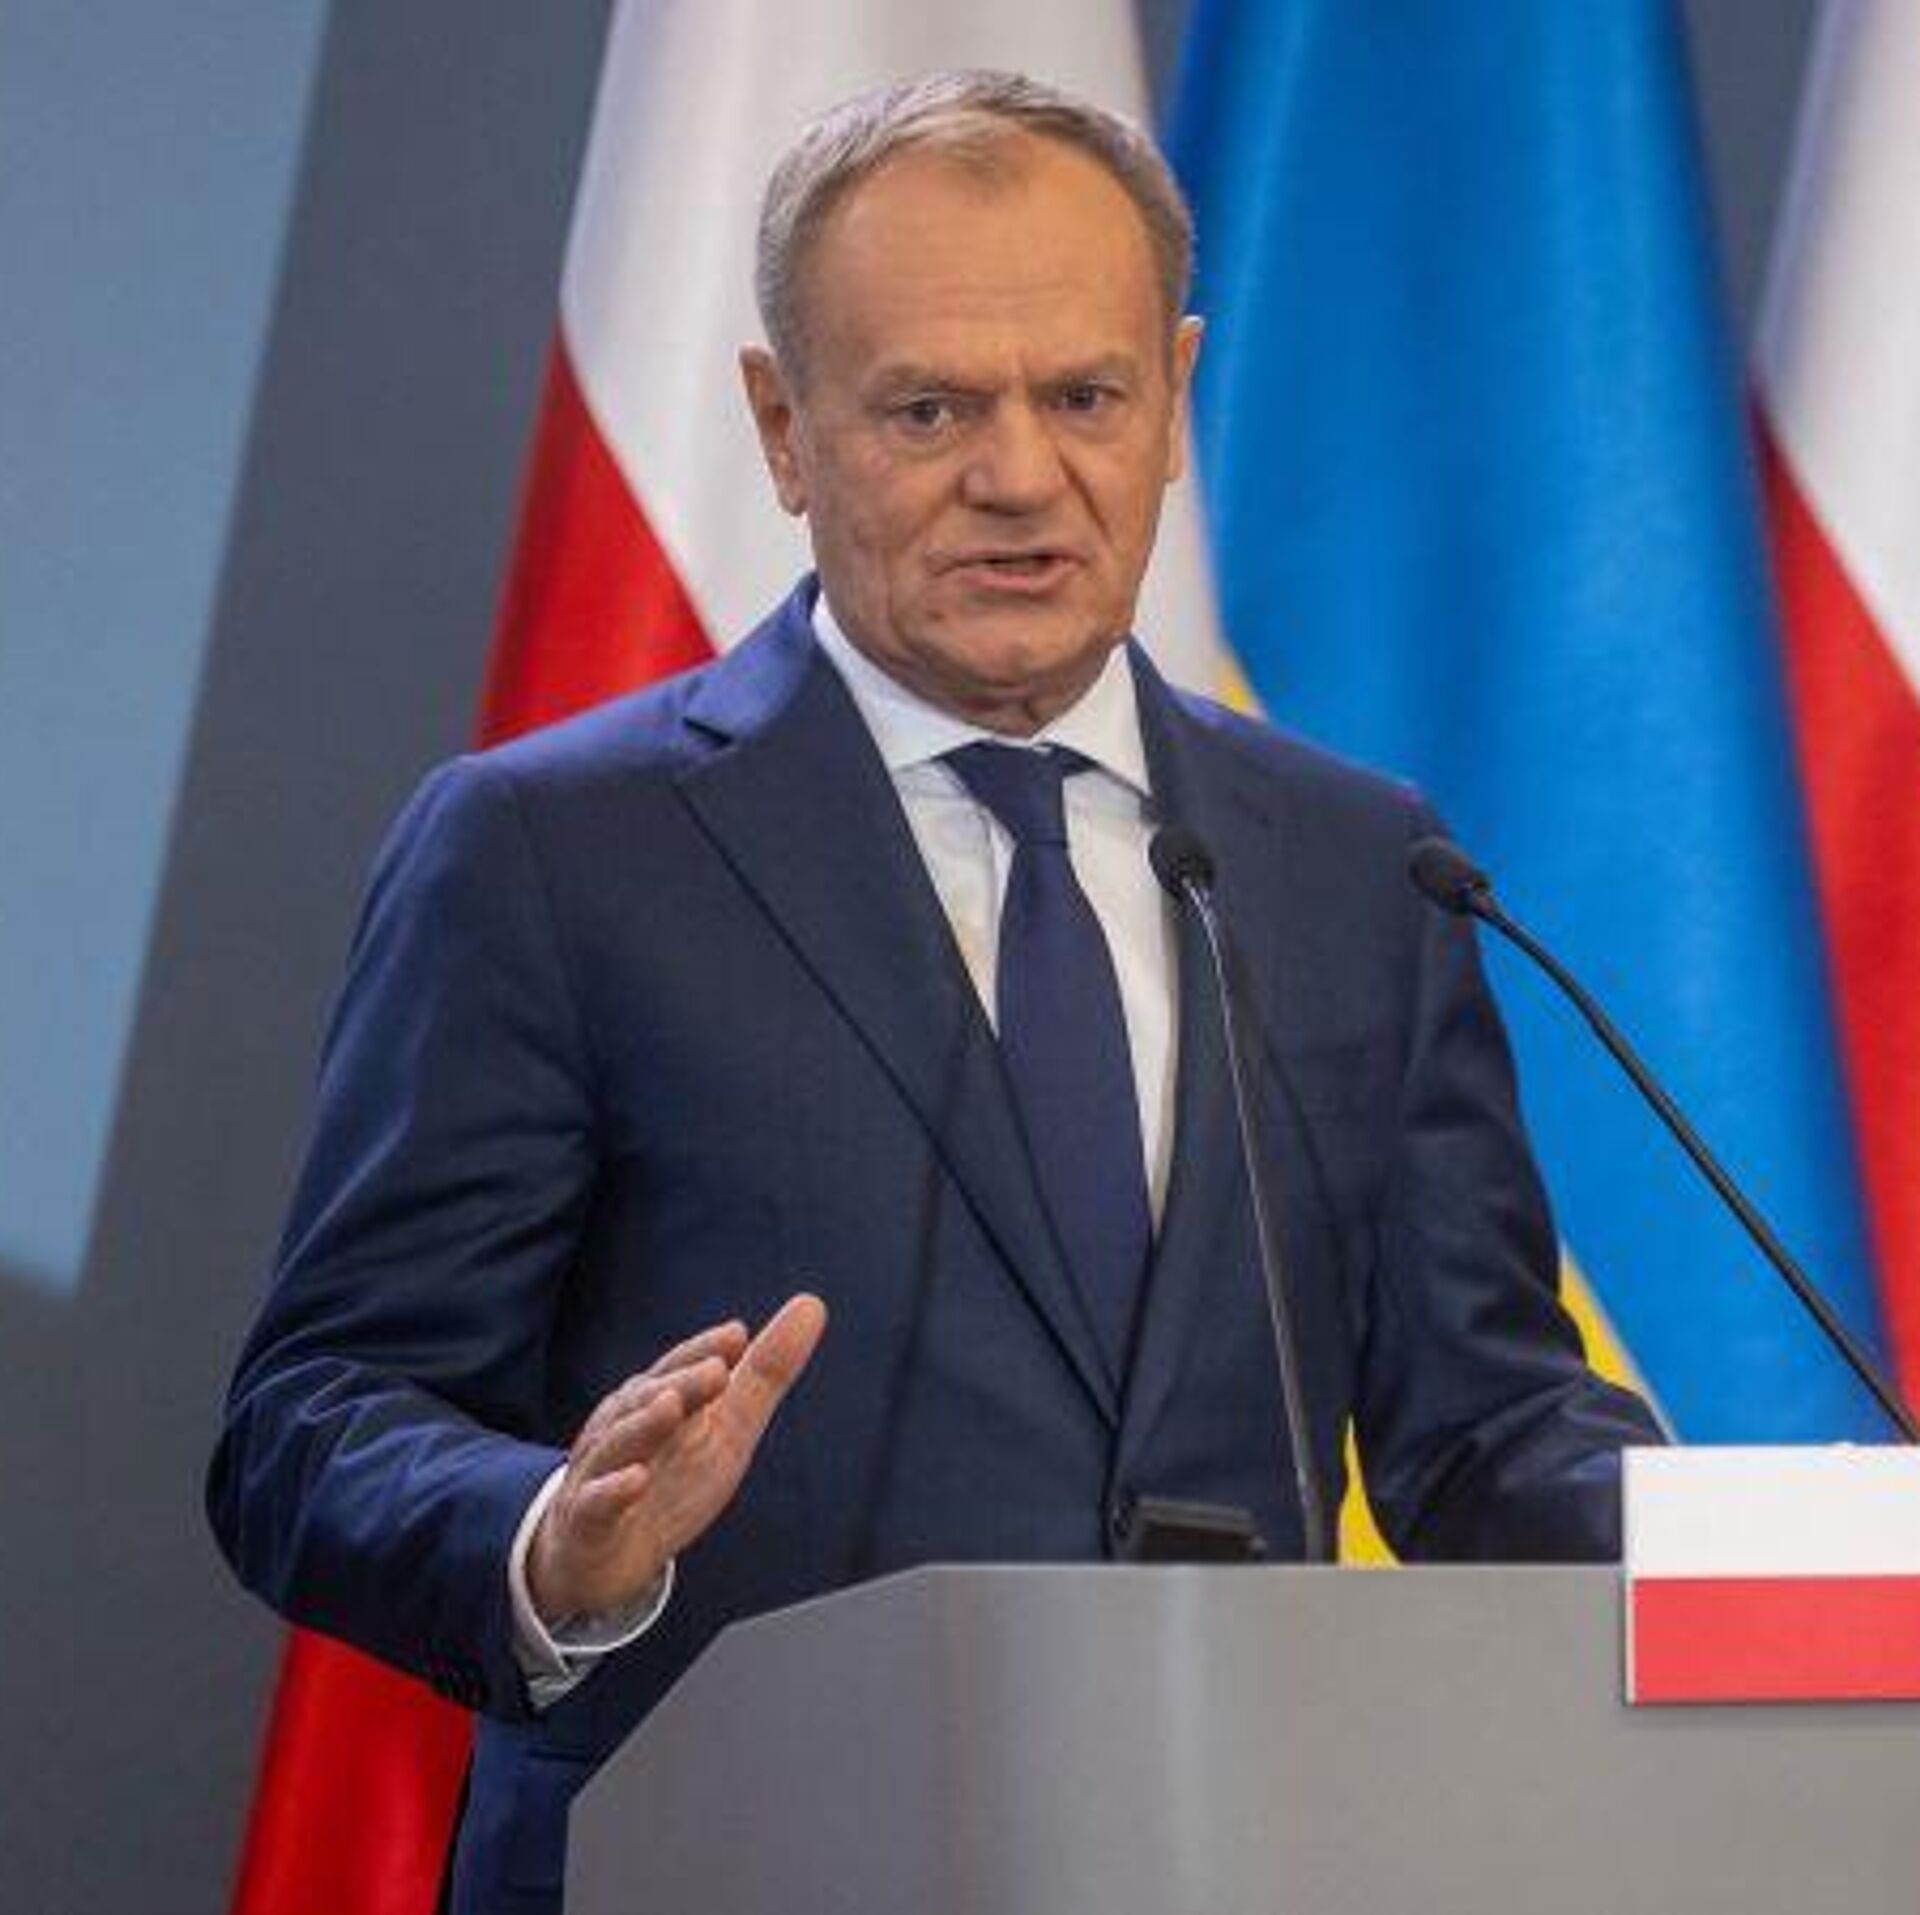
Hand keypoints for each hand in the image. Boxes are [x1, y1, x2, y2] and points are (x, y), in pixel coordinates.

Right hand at [526, 1293, 826, 1625]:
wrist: (607, 1554)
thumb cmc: (673, 1476)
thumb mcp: (730, 1426)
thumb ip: (766, 1372)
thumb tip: (812, 1303)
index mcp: (658, 1399)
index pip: (681, 1368)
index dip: (706, 1351)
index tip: (738, 1335)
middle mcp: (625, 1427)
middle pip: (652, 1398)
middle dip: (683, 1382)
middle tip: (717, 1369)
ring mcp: (601, 1472)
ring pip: (620, 1443)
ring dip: (644, 1424)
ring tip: (671, 1405)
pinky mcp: (587, 1521)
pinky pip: (596, 1503)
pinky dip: (613, 1490)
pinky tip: (636, 1481)